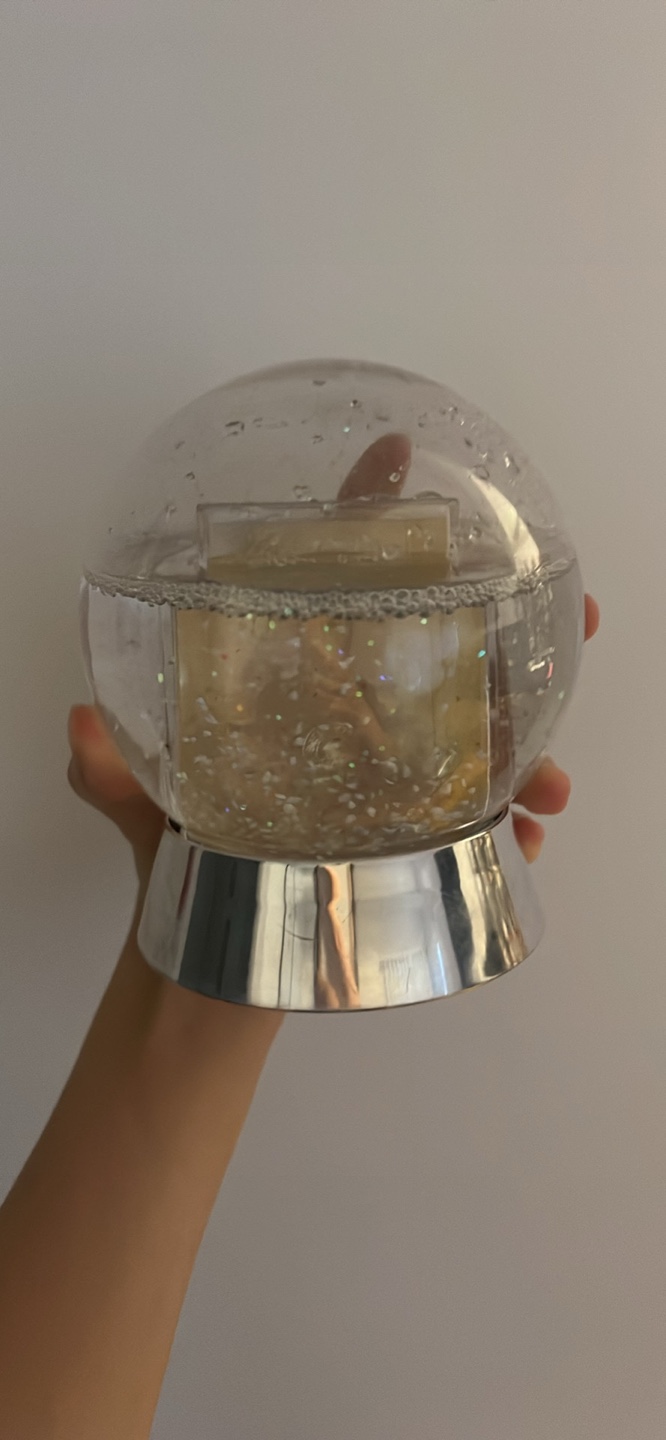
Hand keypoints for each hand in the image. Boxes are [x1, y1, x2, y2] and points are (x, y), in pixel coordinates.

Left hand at [68, 435, 598, 872]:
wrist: (208, 935)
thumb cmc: (178, 849)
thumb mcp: (139, 800)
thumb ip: (106, 768)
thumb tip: (75, 725)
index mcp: (299, 678)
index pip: (334, 573)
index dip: (365, 508)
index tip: (393, 451)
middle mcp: (356, 710)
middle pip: (449, 645)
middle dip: (518, 624)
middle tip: (578, 612)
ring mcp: (393, 771)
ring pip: (485, 737)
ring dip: (531, 751)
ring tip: (544, 790)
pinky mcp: (415, 832)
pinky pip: (480, 818)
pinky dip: (509, 828)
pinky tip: (520, 842)